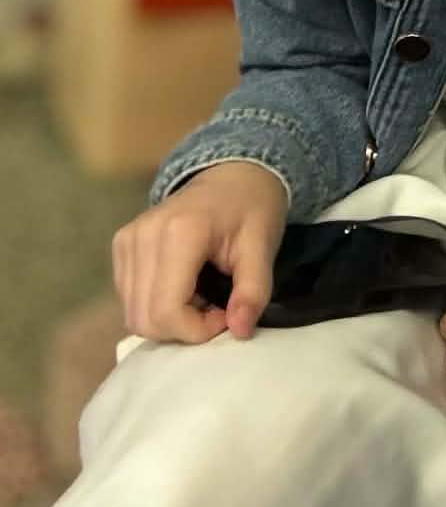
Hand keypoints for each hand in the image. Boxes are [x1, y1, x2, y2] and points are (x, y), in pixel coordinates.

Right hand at [111, 160, 286, 343]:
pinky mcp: (120, 247)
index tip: (227, 314)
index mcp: (178, 234)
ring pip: (132, 314)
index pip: (166, 310)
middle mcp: (141, 237)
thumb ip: (253, 290)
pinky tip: (185, 289)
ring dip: (169, 320)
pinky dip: (156, 306)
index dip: (196, 329)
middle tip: (217, 309)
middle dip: (183, 329)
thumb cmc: (252, 208)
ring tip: (203, 297)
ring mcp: (125, 241)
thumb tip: (240, 332)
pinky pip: (129, 299)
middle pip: (144, 318)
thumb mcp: (263, 246)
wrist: (232, 174)